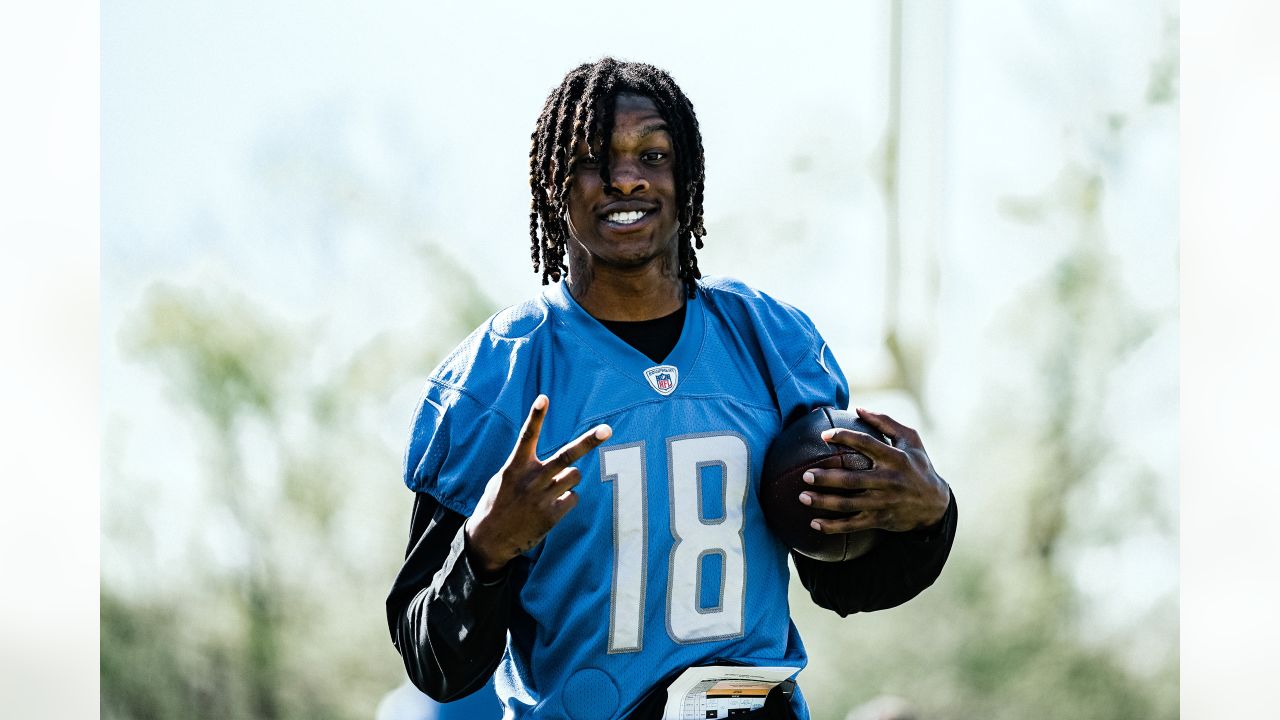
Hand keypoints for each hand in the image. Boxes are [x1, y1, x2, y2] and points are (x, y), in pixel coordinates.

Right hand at [464, 395, 611, 573]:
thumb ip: (524, 466)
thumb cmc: (497, 503)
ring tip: (552, 489)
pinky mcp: (552, 515)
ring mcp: (543, 497)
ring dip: (569, 478)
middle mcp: (531, 479)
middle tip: (607, 429)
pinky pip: (573, 497)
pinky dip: (567, 499)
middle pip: (566, 456)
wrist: (490, 539)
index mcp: (515, 467)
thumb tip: (553, 463)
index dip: (536, 416)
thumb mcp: (503, 478)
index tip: (543, 397)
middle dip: (588, 442)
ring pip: (575, 475)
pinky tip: (551, 506)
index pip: (527, 436)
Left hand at [798, 407, 950, 534]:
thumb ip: (885, 423)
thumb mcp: (911, 440)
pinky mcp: (880, 519)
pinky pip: (853, 525)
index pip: (866, 444)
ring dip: (824, 502)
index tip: (823, 435)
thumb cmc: (918, 466)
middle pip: (852, 480)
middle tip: (806, 475)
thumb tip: (858, 408)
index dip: (844, 437)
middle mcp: (889, 481)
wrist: (936, 504)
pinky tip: (814, 524)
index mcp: (895, 458)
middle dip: (827, 478)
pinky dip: (833, 526)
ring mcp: (884, 502)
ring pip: (849, 504)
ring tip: (803, 496)